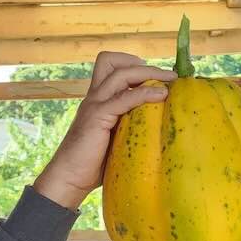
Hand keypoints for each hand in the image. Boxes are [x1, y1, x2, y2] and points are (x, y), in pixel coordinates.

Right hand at [34, 51, 176, 209]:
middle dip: (145, 65)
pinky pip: (124, 98)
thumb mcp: (116, 137)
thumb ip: (130, 124)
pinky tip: (161, 96)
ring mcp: (95, 104)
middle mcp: (95, 96)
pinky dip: (145, 93)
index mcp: (98, 98)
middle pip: (113, 62)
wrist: (70, 178)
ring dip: (149, 73)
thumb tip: (158, 124)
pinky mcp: (97, 117)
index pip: (110, 65)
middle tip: (170, 75)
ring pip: (121, 74)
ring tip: (171, 80)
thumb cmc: (94, 163)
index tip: (157, 76)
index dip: (132, 64)